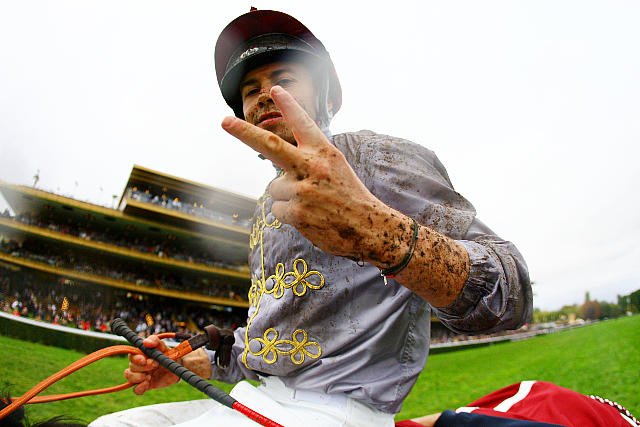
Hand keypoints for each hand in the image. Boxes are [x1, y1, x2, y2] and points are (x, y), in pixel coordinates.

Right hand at [124, 335, 178, 394]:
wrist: (177, 366)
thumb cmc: (168, 353)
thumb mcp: (163, 345)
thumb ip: (155, 341)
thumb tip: (145, 342)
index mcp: (141, 354)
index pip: (131, 355)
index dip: (136, 359)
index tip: (144, 360)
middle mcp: (139, 365)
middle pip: (131, 367)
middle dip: (142, 367)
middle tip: (155, 365)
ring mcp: (141, 375)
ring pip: (130, 377)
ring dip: (137, 378)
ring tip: (149, 376)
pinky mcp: (146, 385)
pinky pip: (136, 389)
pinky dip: (139, 388)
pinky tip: (147, 384)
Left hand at [221, 85, 399, 263]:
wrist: (369, 227)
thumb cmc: (350, 196)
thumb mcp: (336, 167)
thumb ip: (309, 159)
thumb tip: (277, 165)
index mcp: (324, 152)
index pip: (302, 124)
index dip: (288, 106)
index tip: (276, 90)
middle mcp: (312, 166)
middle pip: (269, 144)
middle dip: (243, 132)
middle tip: (224, 121)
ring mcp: (303, 189)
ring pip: (274, 187)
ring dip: (286, 196)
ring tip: (311, 203)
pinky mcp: (297, 212)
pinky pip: (277, 209)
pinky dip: (288, 214)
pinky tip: (309, 217)